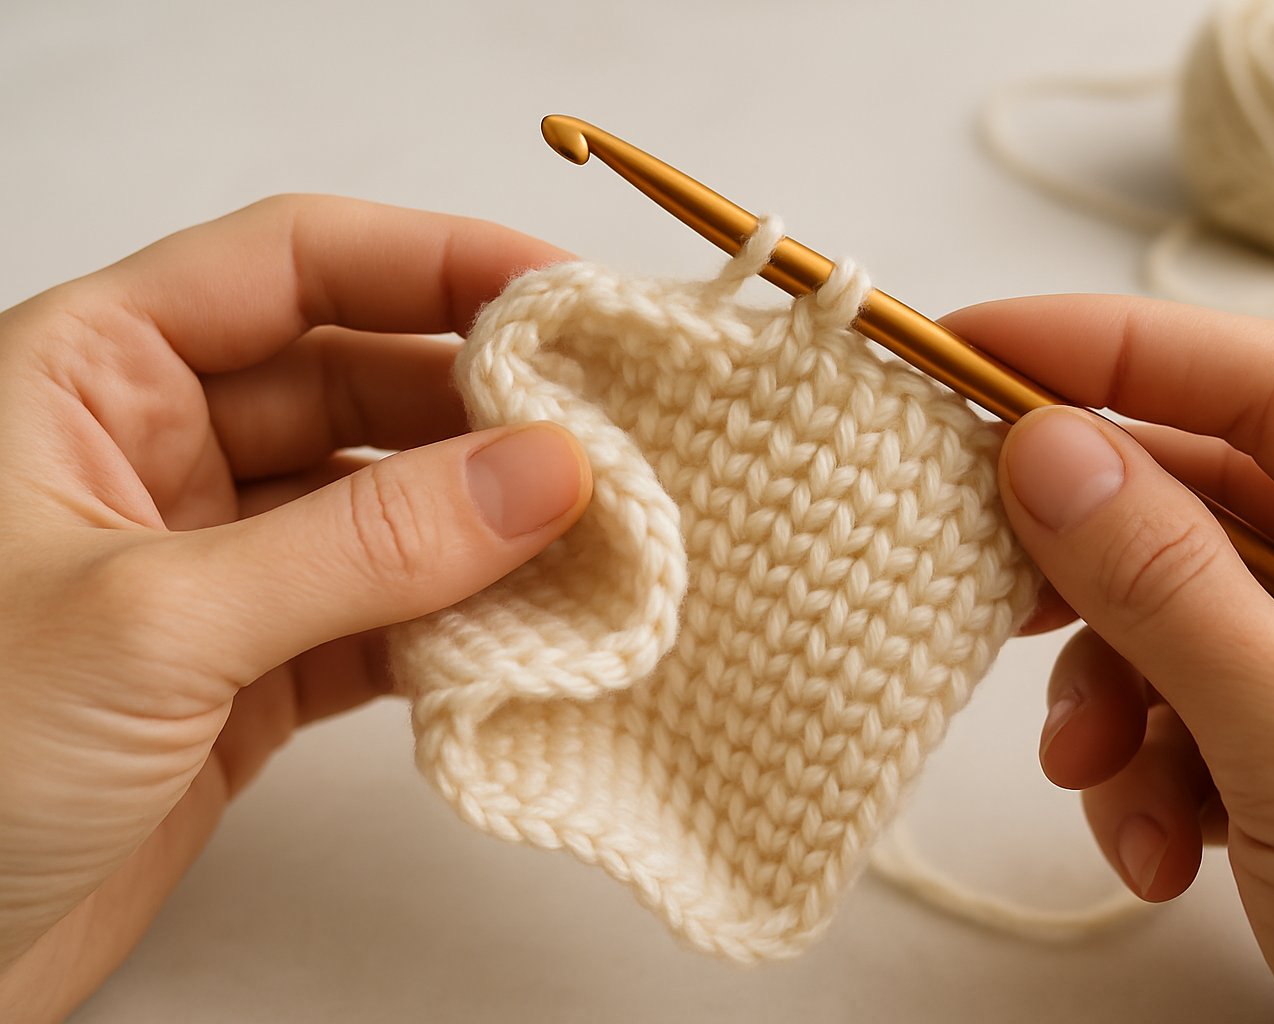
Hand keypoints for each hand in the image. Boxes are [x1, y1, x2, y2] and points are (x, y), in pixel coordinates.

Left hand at [0, 196, 590, 1020]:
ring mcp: (210, 567)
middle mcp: (154, 454)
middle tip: (609, 437)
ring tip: (598, 538)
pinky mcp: (246, 673)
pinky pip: (380, 618)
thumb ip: (365, 545)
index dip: (434, 262)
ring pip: (382, 510)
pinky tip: (526, 630)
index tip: (564, 295)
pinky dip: (455, 627)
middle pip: (358, 383)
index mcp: (89, 376)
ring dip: (485, 527)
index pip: (292, 265)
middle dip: (483, 409)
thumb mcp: (156, 622)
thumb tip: (545, 471)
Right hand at [945, 296, 1273, 1022]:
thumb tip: (1044, 453)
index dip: (1116, 352)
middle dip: (1094, 566)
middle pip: (1209, 503)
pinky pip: (1190, 708)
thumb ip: (1176, 596)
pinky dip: (1145, 768)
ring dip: (1113, 698)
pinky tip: (1156, 849)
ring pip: (1181, 617)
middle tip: (983, 573)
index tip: (974, 347)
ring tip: (1103, 788)